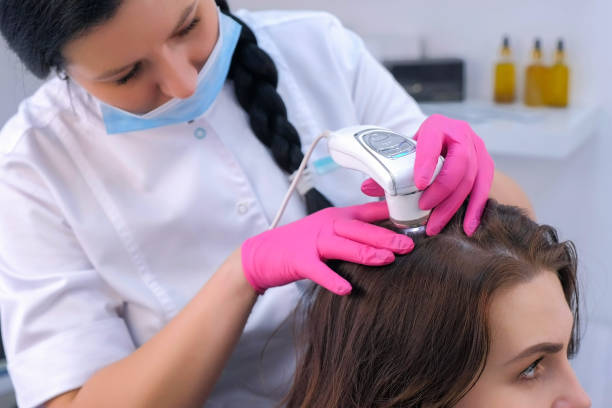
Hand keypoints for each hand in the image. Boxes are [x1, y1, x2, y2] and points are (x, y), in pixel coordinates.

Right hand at [241, 201, 413, 295]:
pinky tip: (347, 289)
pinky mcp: (299, 260)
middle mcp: (327, 225)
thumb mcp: (329, 231)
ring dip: (366, 253)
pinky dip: (332, 280)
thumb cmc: (300, 243)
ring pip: (343, 245)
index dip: (391, 215)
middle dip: (386, 237)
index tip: (415, 219)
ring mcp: (312, 242)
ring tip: (388, 260)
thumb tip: (387, 239)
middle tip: (410, 245)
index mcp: (337, 217)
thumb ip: (354, 233)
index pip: (368, 212)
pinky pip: (318, 271)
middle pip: (360, 229)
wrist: (263, 252)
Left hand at [361, 114, 493, 235]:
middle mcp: (461, 134)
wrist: (443, 139)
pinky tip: (467, 227)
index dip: (427, 162)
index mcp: (437, 126)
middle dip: (441, 191)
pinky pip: (484, 189)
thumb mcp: (405, 152)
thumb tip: (366, 189)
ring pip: (472, 180)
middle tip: (423, 209)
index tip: (418, 184)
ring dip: (453, 206)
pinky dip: (475, 210)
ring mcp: (478, 149)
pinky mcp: (486, 165)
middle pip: (458, 164)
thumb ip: (388, 170)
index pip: (433, 141)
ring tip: (435, 226)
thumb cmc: (421, 148)